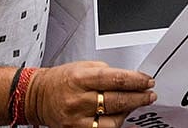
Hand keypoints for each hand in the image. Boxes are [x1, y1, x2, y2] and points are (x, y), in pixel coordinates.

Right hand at [26, 61, 155, 127]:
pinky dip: (116, 124)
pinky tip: (122, 117)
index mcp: (81, 78)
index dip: (136, 80)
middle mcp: (78, 100)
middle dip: (139, 98)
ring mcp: (76, 119)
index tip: (148, 81)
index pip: (116, 79)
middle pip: (117, 100)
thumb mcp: (84, 66)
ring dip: (128, 112)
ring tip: (133, 104)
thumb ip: (107, 72)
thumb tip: (131, 79)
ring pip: (113, 121)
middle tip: (150, 95)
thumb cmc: (61, 80)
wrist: (38, 96)